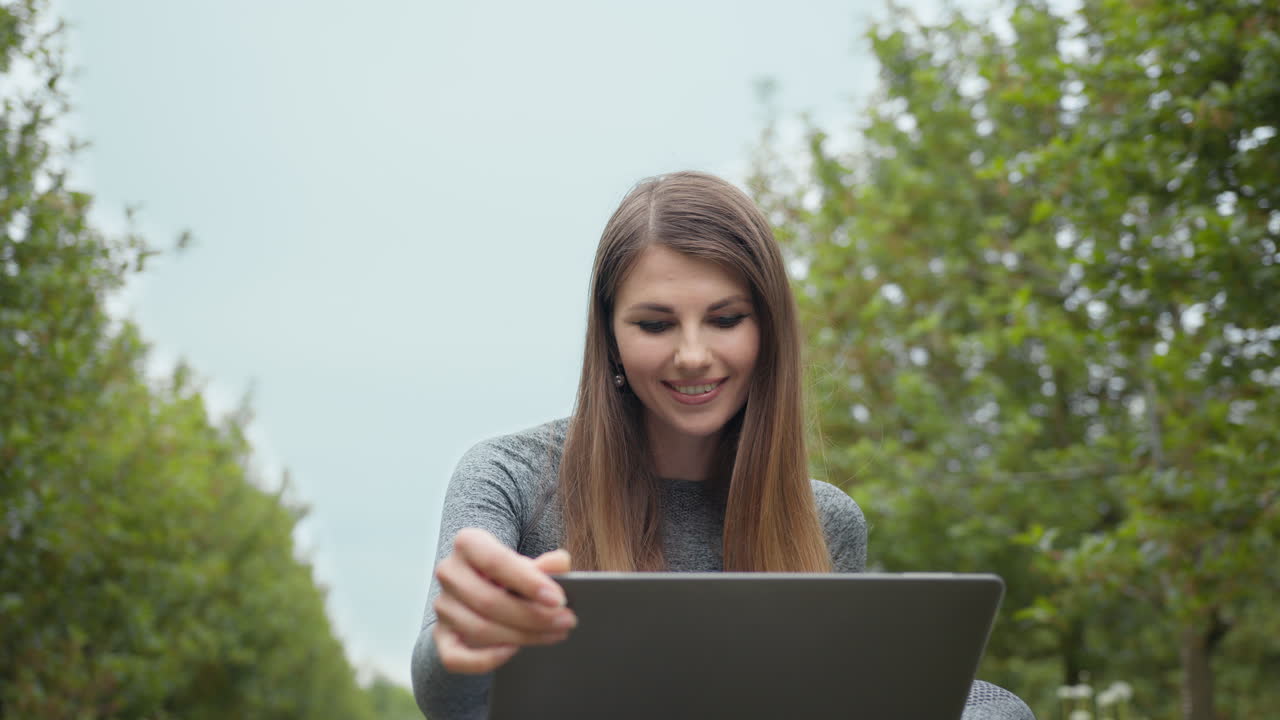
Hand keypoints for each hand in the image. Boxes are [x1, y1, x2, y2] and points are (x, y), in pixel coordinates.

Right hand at [432, 527, 576, 673]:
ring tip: (554, 634)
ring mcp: (443, 606)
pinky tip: (513, 651)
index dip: (528, 582)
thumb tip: (561, 563)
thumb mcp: (525, 563)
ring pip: (479, 629)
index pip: (495, 561)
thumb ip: (543, 564)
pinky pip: (456, 658)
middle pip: (488, 601)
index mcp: (468, 543)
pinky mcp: (441, 636)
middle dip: (532, 616)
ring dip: (521, 637)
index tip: (558, 599)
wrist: (480, 588)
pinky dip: (485, 660)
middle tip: (566, 621)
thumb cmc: (509, 573)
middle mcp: (449, 572)